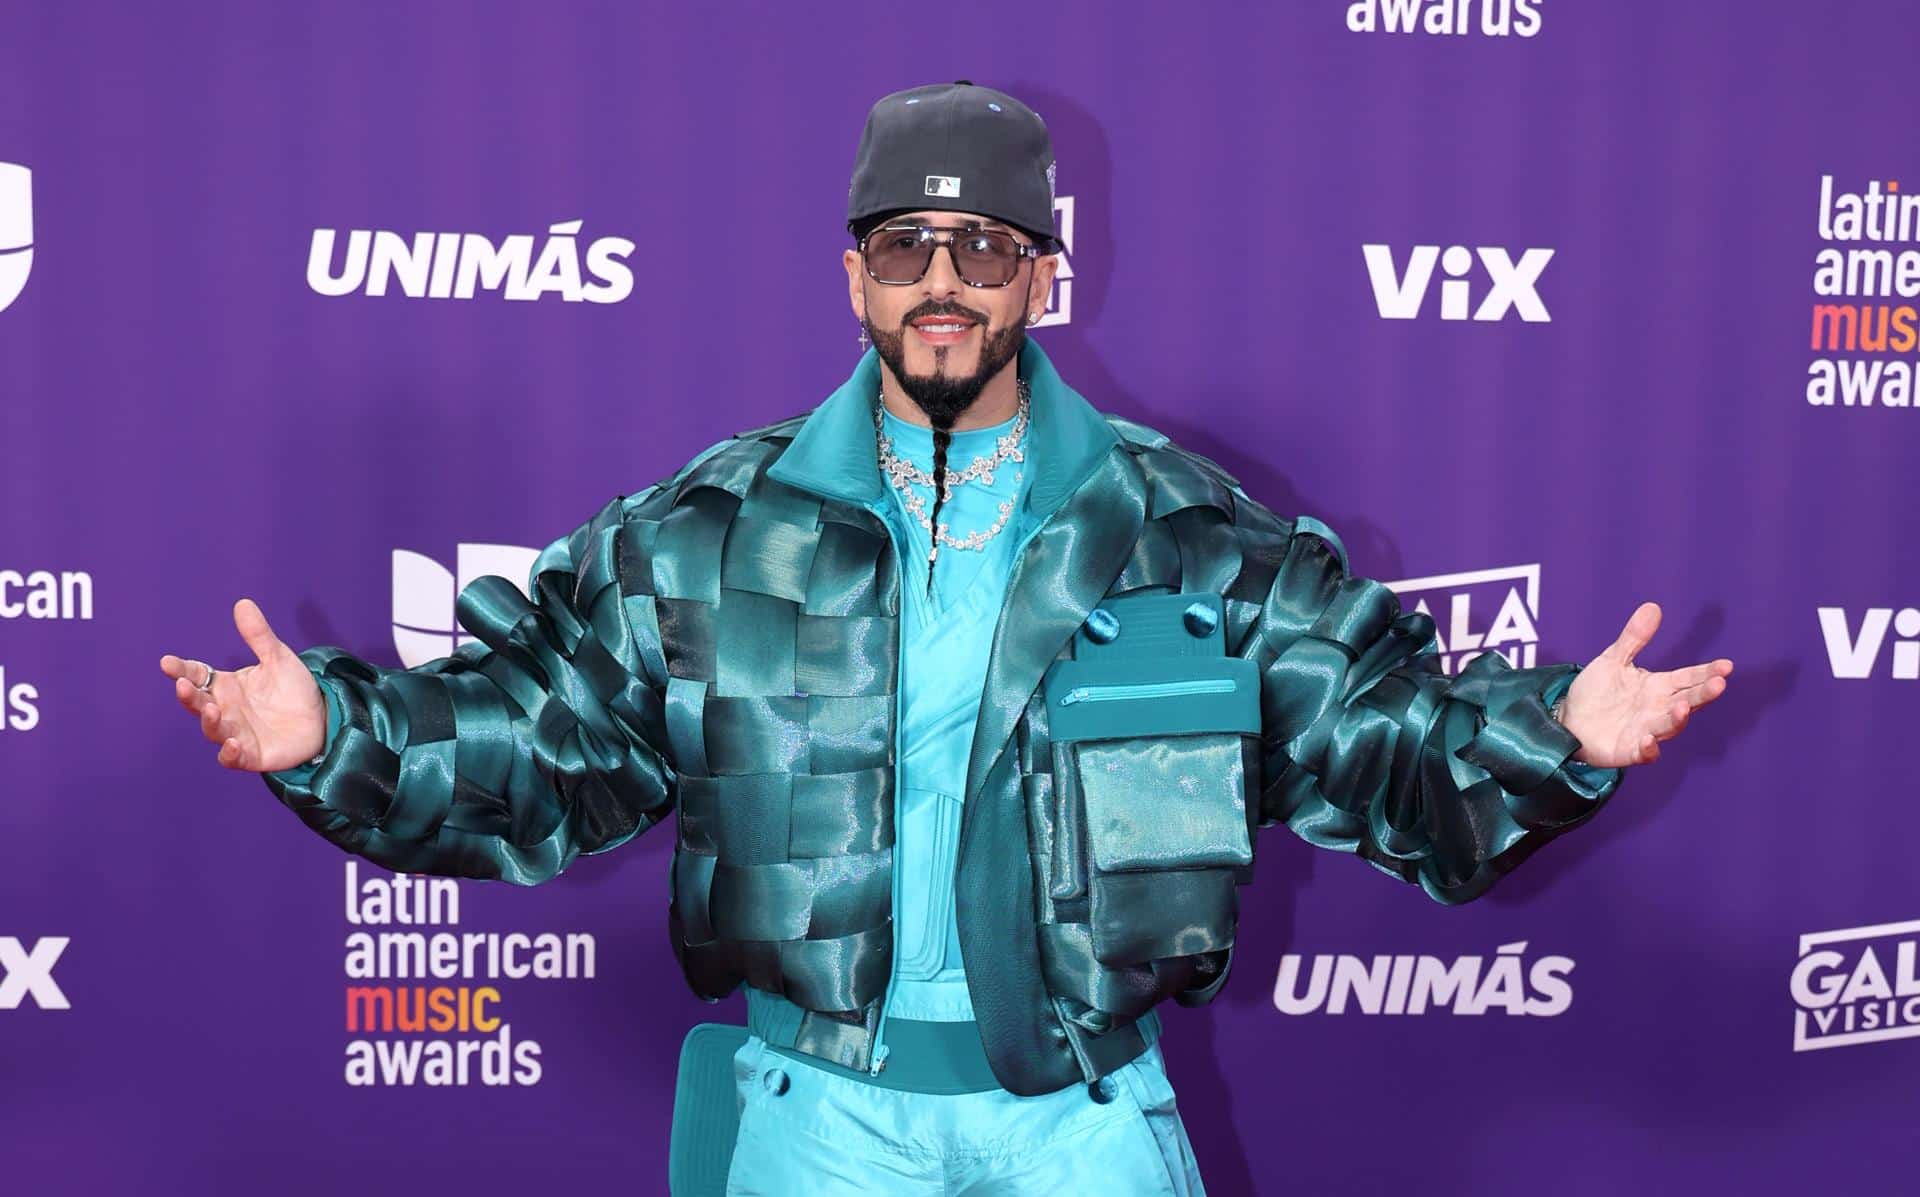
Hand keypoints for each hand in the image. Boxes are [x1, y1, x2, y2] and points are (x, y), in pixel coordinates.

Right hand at [159, 598, 327, 771]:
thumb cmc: (293, 690)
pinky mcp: (251, 755)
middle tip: (184, 685)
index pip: (196, 675)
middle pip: (198, 703)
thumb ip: (259, 636)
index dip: (181, 669)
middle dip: (189, 696)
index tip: (167, 662)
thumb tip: (242, 603)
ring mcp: (235, 733)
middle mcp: (225, 710)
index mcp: (225, 686)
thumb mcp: (278, 659)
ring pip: (212, 730)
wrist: (322, 718)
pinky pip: (232, 758)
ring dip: (209, 721)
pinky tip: (233, 743)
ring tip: (213, 709)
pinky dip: (229, 753)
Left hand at [1561, 601, 1732, 767]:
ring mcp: (1646, 731)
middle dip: (1704, 693)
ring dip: (1678, 718)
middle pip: (1688, 701)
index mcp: (1658, 687)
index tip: (1726, 665)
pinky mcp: (1629, 750)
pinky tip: (1648, 740)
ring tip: (1683, 707)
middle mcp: (1658, 709)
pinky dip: (1649, 748)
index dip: (1707, 672)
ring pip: (1669, 726)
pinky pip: (1644, 753)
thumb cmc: (1597, 692)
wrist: (1568, 720)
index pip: (1688, 678)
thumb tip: (1653, 607)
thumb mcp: (1613, 660)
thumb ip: (1634, 638)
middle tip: (1719, 683)